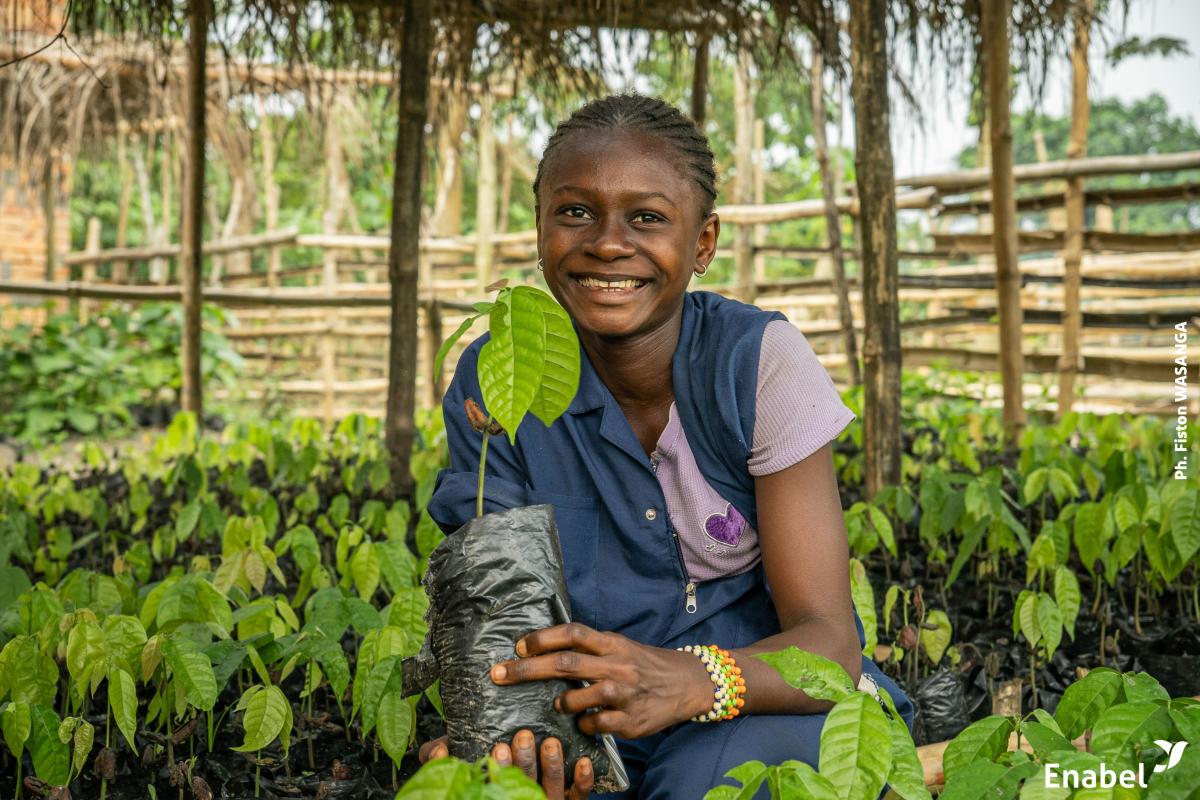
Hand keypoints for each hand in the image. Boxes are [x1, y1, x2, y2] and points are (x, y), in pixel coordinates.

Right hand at [418, 730, 592, 799]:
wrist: (518, 796)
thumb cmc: (489, 783)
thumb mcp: (466, 773)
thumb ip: (446, 763)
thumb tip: (436, 750)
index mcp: (495, 794)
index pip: (493, 786)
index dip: (497, 767)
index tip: (497, 746)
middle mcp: (521, 799)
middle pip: (523, 785)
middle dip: (523, 762)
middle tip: (523, 737)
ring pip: (552, 789)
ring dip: (552, 765)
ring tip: (550, 743)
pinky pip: (579, 796)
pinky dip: (582, 780)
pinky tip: (583, 761)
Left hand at [490, 622, 714, 738]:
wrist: (688, 683)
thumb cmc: (644, 664)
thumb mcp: (620, 646)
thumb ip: (590, 648)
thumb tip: (546, 649)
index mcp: (612, 643)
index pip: (573, 633)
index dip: (543, 638)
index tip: (519, 646)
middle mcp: (617, 665)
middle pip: (565, 664)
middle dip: (527, 669)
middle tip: (499, 673)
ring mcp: (625, 694)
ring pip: (578, 698)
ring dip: (560, 703)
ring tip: (558, 705)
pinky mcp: (631, 721)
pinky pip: (595, 725)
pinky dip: (583, 724)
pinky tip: (586, 722)